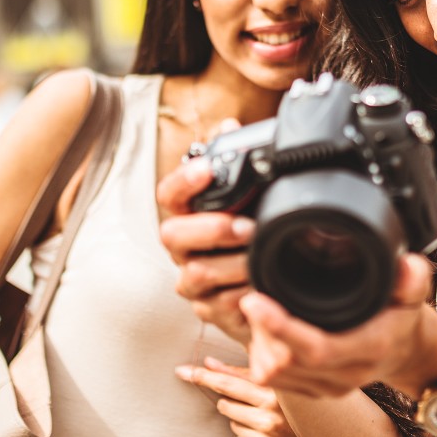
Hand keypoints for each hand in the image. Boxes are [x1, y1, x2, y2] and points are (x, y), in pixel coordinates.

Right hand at [158, 158, 256, 343]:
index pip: (169, 194)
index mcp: (188, 215)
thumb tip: (229, 126)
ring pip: (196, 274)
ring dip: (232, 265)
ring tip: (260, 258)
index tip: (207, 168)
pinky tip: (262, 285)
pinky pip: (218, 306)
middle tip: (248, 227)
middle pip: (172, 236)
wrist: (267, 288)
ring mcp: (192, 281)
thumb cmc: (250, 237)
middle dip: (211, 229)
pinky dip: (243, 295)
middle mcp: (182, 247)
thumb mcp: (248, 198)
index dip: (184, 181)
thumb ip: (235, 161)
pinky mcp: (208, 310)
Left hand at [177, 357, 318, 436]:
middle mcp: (272, 416)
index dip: (204, 376)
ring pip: (231, 421)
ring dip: (240, 418)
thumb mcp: (275, 385)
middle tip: (240, 399)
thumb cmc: (297, 410)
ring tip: (264, 418)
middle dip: (227, 399)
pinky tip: (266, 435)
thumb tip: (210, 362)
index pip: (229, 382)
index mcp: (276, 393)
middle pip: (226, 402)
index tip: (184, 371)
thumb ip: (242, 373)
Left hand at [238, 253, 436, 398]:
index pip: (317, 349)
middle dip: (260, 329)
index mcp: (369, 348)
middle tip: (254, 295)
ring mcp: (329, 388)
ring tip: (261, 311)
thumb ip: (412, 279)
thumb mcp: (412, 293)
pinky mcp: (314, 392)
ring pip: (273, 373)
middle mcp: (348, 375)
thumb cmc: (401, 315)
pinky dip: (260, 354)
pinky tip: (265, 331)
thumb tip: (408, 267)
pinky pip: (273, 380)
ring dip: (258, 342)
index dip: (280, 327)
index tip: (254, 300)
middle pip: (285, 362)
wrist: (404, 351)